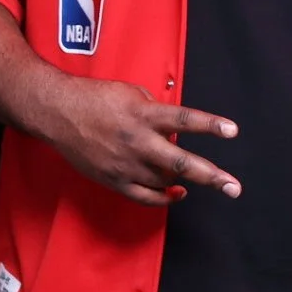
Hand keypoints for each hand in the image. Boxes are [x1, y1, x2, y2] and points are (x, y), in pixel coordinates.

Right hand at [34, 74, 240, 205]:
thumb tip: (175, 128)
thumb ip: (158, 110)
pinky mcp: (113, 179)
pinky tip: (178, 194)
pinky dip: (164, 198)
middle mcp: (138, 141)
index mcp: (144, 114)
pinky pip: (144, 196)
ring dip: (187, 180)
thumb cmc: (97, 97)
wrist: (58, 113)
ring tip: (210, 180)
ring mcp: (125, 164)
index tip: (233, 131)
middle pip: (181, 163)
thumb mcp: (133, 93)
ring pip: (165, 180)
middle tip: (233, 187)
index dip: (210, 126)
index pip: (185, 120)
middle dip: (211, 175)